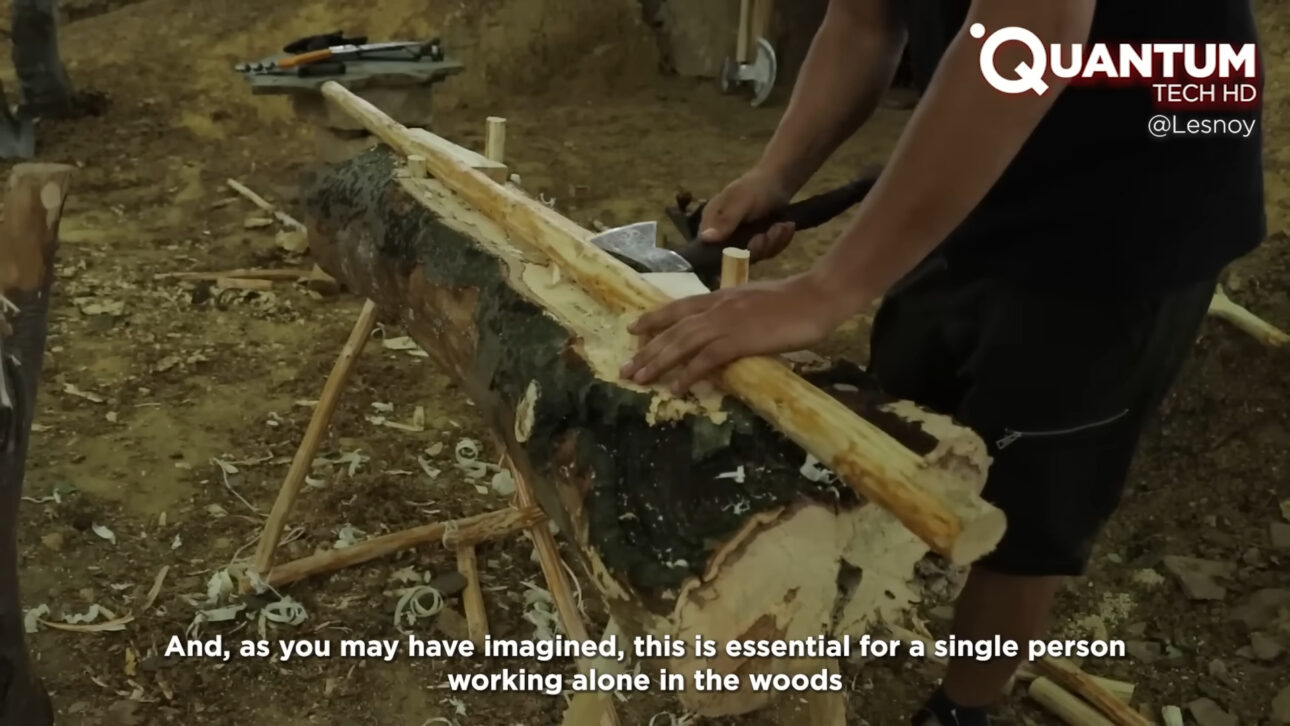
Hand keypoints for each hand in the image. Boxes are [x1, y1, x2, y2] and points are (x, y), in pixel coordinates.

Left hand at [620, 271, 853, 392]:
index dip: (654, 318)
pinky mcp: (740, 340)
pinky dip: (688, 374)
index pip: (679, 306)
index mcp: (721, 296)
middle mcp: (718, 307)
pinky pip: (707, 359)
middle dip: (647, 350)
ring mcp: (727, 322)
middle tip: (626, 368)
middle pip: (673, 329)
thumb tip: (726, 331)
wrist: (817, 297)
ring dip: (657, 362)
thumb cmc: (794, 302)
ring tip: (638, 379)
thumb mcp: (755, 301)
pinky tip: (675, 387)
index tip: (633, 329)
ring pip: (682, 343)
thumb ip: (736, 313)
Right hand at [699, 168, 796, 261]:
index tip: (752, 243)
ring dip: (773, 242)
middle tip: (774, 229)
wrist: (779, 182)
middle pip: (737, 259)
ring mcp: (740, 242)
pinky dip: (780, 241)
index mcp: (711, 223)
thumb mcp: (741, 201)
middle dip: (760, 246)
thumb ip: (726, 220)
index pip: (709, 250)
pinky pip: (766, 253)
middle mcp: (723, 235)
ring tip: (782, 225)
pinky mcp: (756, 245)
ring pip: (755, 257)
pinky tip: (785, 226)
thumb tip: (705, 238)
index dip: (730, 254)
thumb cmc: (756, 187)